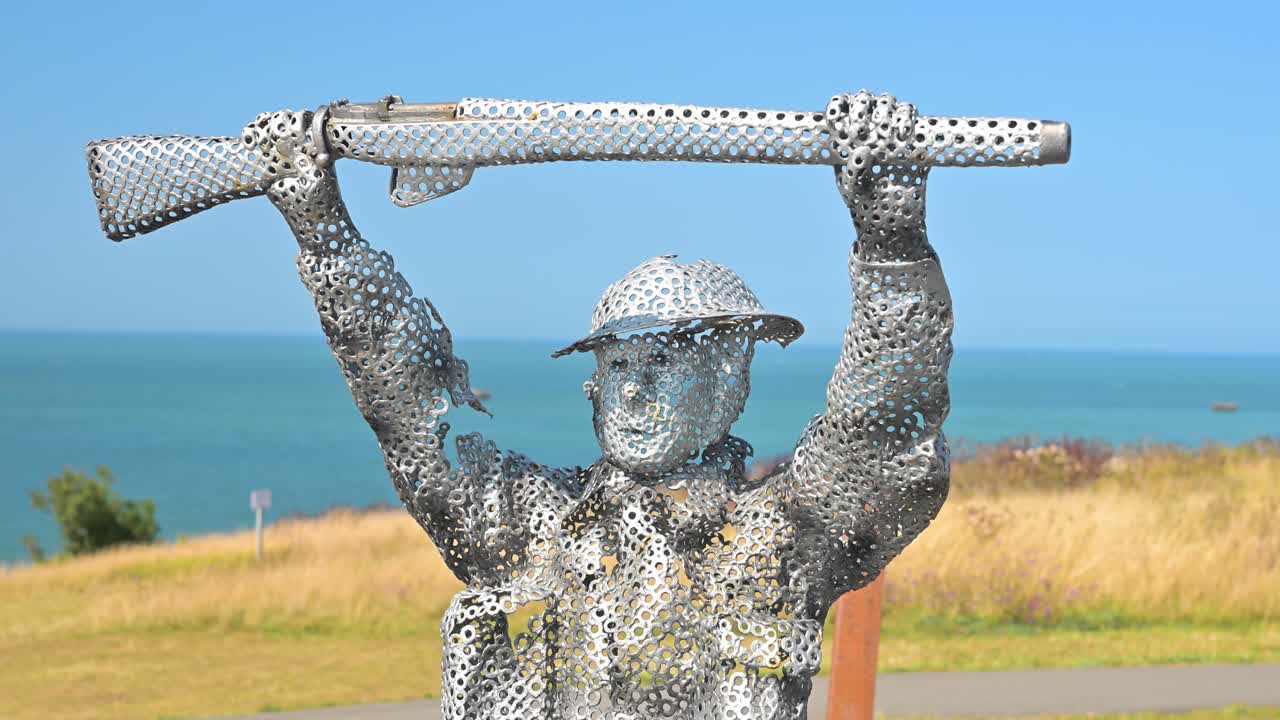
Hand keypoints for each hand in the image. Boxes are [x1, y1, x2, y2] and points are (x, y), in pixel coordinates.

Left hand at [825, 91, 931, 262]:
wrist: (893, 223)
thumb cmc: (864, 205)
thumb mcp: (852, 190)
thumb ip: (854, 172)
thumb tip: (863, 150)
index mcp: (847, 137)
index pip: (842, 108)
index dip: (840, 106)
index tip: (838, 118)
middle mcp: (870, 130)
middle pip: (869, 101)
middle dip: (865, 107)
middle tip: (862, 129)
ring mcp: (893, 134)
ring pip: (895, 106)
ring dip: (892, 111)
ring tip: (890, 132)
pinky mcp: (915, 144)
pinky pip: (917, 122)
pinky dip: (911, 121)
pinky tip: (904, 135)